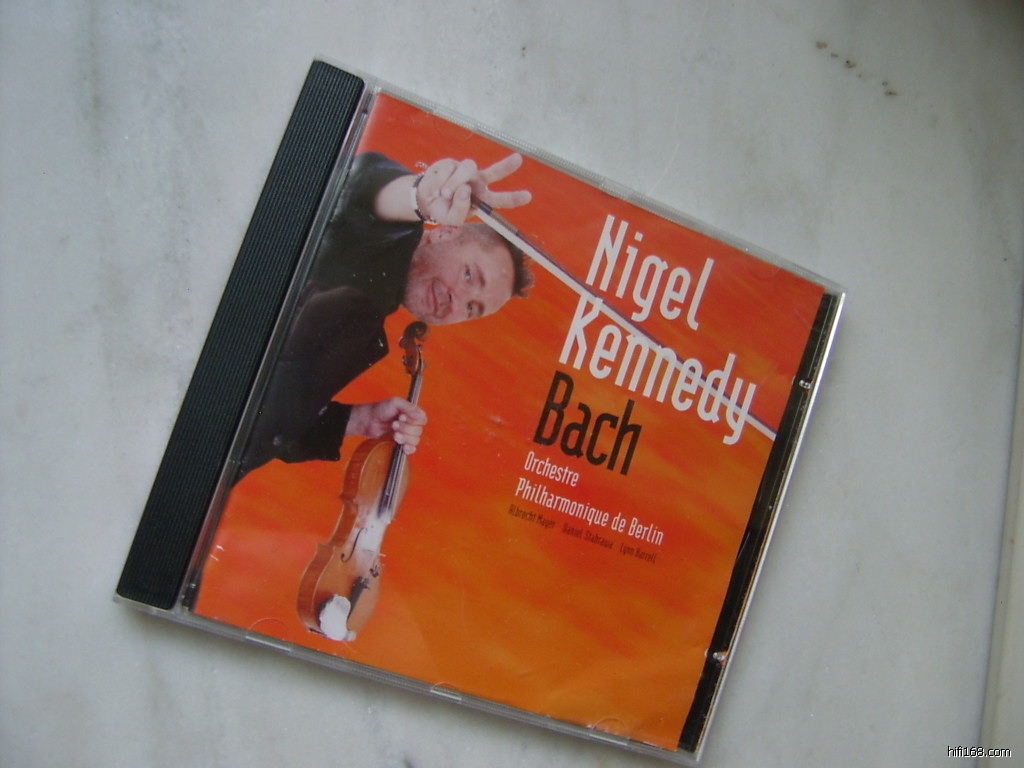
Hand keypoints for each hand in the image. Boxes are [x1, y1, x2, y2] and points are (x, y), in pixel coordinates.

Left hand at [346, 398, 426, 453]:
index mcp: (412, 414)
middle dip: (405, 428)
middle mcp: (411, 424)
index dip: (413, 421)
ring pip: (415, 440)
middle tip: (393, 424)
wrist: (368, 420)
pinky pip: (411, 449)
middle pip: (418, 431)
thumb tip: (421, 415)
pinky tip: (403, 446)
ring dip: (404, 438)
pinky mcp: (401, 443)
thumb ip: (409, 407)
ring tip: (394, 434)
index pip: (422, 420)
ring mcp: (407, 434)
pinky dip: (408, 448)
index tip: (401, 417)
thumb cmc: (380, 409)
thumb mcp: (395, 403)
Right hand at [415, 153, 531, 224]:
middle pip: (494, 172)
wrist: (426, 199)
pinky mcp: (453, 163)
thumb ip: (459, 209)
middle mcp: (479, 183)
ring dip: (453, 183)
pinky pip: (448, 169)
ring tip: (444, 194)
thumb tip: (464, 188)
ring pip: (466, 170)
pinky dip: (441, 180)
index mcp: (483, 200)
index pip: (501, 200)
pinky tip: (438, 186)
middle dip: (506, 166)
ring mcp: (467, 171)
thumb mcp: (451, 218)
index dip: (514, 198)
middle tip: (518, 159)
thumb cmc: (443, 210)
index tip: (528, 196)